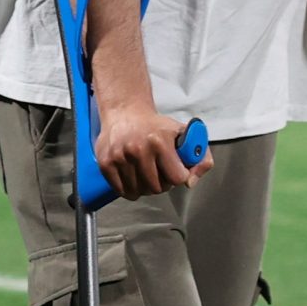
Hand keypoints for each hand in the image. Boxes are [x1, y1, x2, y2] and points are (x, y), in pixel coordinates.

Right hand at [93, 96, 208, 199]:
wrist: (125, 113)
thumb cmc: (155, 126)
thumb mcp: (184, 134)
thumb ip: (201, 158)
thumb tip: (190, 183)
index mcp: (159, 142)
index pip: (177, 178)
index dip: (179, 176)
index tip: (176, 169)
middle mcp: (138, 150)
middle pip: (157, 188)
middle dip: (162, 183)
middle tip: (159, 171)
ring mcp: (120, 158)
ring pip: (139, 192)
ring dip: (145, 187)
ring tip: (146, 173)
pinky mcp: (106, 163)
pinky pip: (122, 191)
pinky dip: (129, 189)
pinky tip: (133, 177)